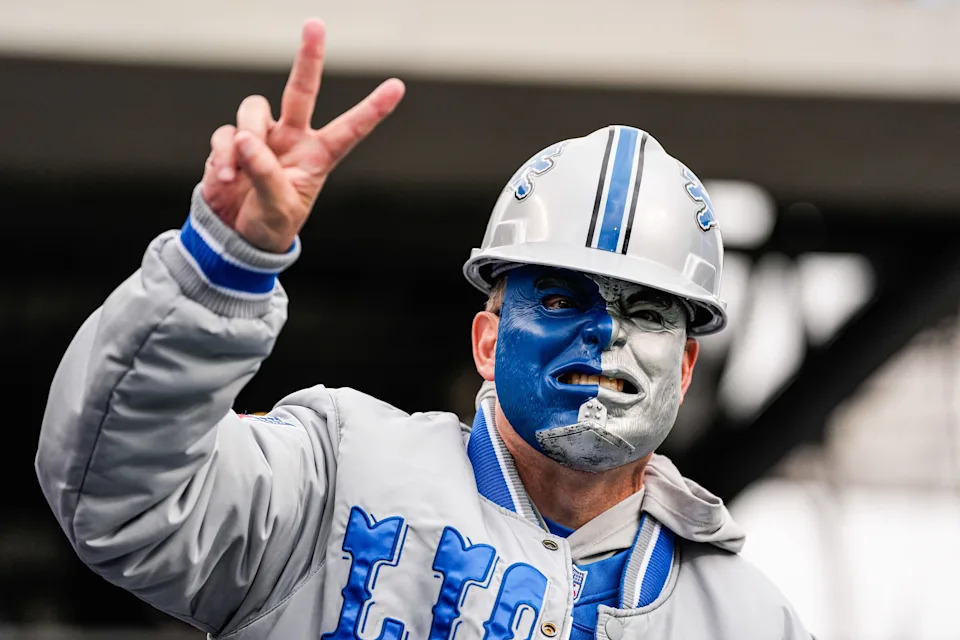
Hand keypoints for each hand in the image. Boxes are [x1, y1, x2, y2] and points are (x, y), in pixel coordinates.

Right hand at [201, 19, 404, 252]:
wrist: (236, 236)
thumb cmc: (270, 223)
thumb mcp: (279, 209)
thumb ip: (266, 175)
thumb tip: (246, 139)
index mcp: (318, 157)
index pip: (349, 130)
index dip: (372, 109)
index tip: (398, 86)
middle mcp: (293, 139)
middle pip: (301, 90)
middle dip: (309, 57)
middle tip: (315, 23)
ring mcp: (261, 137)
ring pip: (253, 110)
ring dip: (246, 137)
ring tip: (239, 173)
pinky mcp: (232, 142)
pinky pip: (226, 134)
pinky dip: (223, 155)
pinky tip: (225, 179)